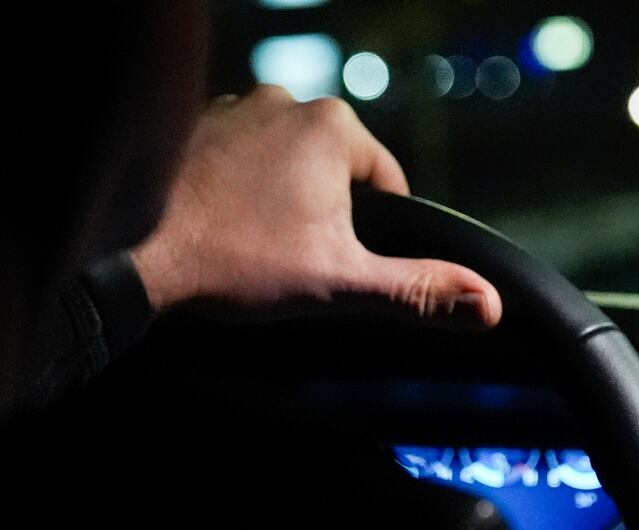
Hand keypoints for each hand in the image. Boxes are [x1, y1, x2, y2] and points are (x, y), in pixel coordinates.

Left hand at [129, 86, 501, 327]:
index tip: (341, 262)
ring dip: (287, 201)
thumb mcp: (344, 284)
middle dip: (328, 215)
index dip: (375, 234)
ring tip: (259, 244)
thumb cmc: (240, 262)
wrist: (134, 250)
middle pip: (339, 171)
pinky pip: (245, 158)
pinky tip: (227, 226)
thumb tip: (489, 305)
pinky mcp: (197, 125)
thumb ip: (420, 291)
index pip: (388, 184)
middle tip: (296, 258)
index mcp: (335, 128)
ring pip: (291, 164)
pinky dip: (245, 190)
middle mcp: (287, 101)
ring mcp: (236, 107)